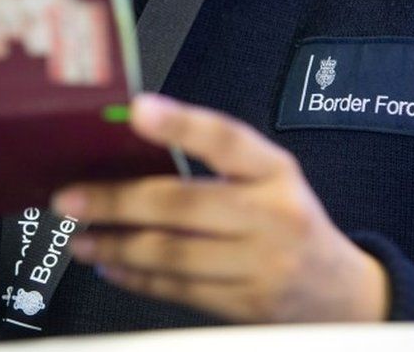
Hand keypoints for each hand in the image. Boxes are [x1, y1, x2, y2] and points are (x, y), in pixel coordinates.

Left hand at [52, 94, 388, 322]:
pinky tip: (112, 264)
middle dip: (117, 201)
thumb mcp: (270, 180)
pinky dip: (137, 277)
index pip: (227, 140)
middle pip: (184, 204)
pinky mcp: (246, 304)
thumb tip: (132, 149)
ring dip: (116, 244)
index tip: (137, 109)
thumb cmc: (290, 222)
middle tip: (71, 198)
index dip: (181, 123)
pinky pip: (178, 290)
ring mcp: (261, 265)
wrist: (341, 292)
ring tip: (82, 237)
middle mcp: (272, 215)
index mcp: (276, 172)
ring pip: (173, 253)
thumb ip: (216, 163)